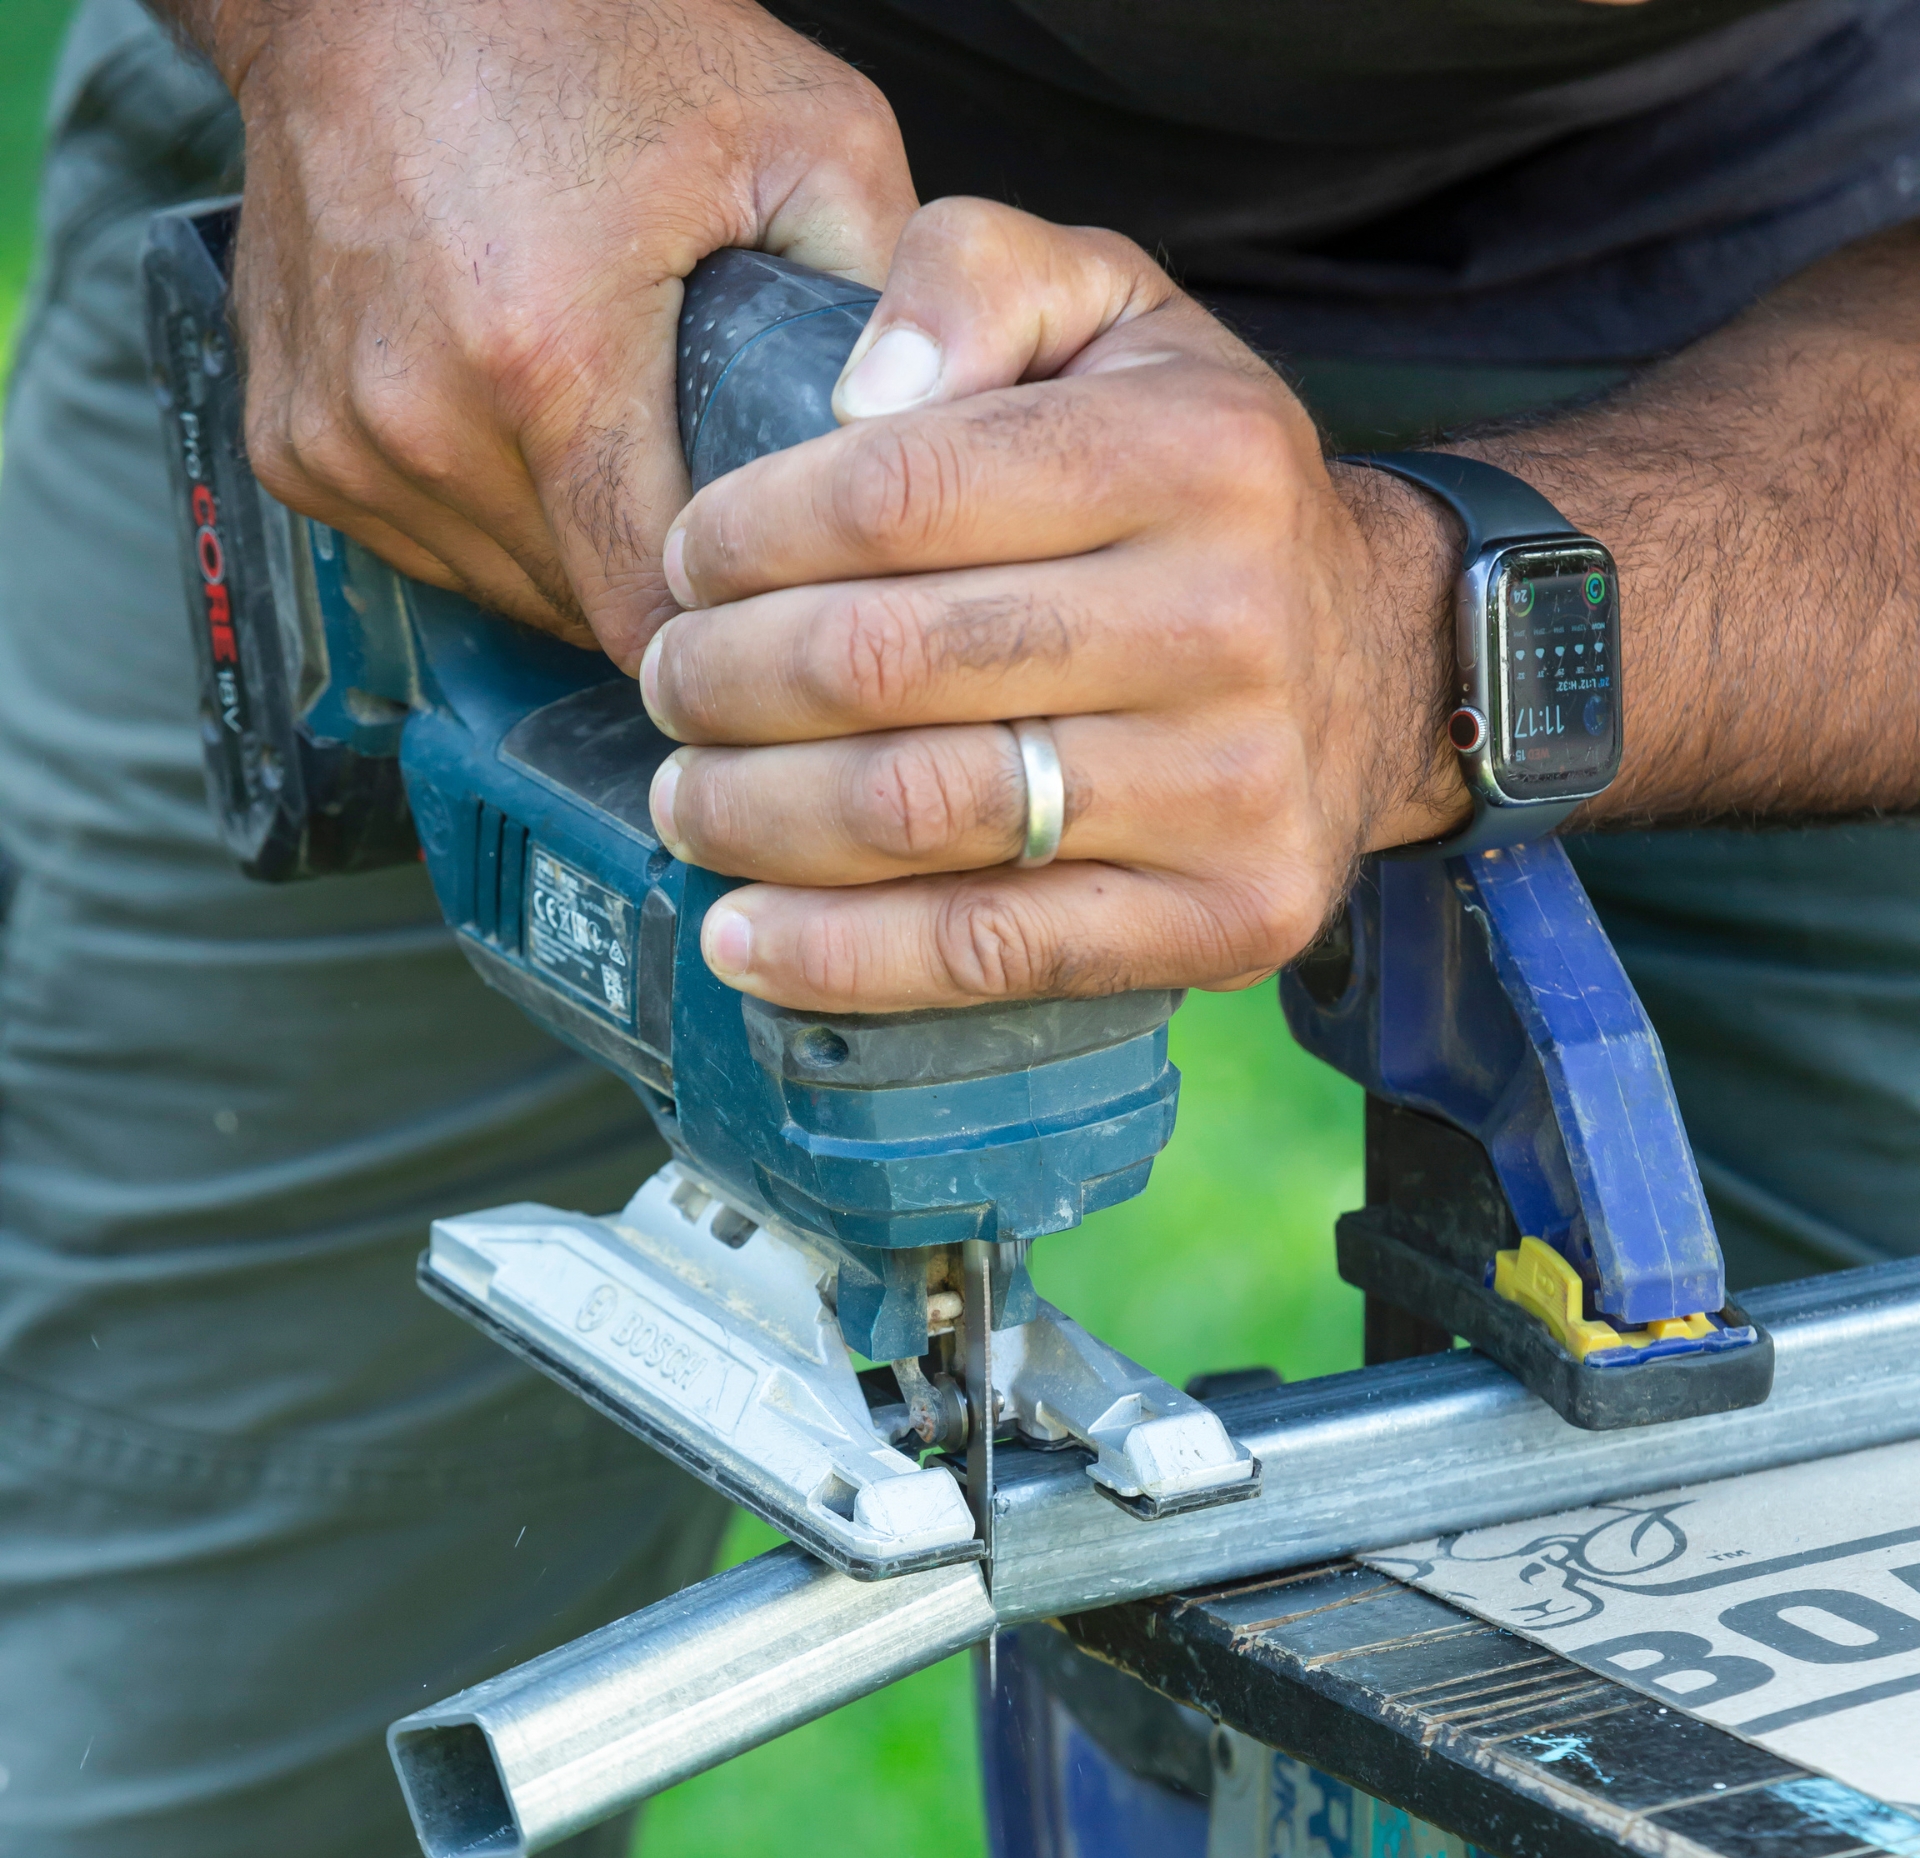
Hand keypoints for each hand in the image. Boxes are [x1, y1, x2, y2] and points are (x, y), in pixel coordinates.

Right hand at [173, 0, 915, 663]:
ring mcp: (342, 441)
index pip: (648, 620)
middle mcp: (423, 422)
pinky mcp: (288, 442)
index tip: (764, 615)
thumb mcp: (805, 132)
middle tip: (709, 521)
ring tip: (614, 463)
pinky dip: (477, 514)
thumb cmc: (587, 32)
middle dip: (650, 589)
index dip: (721, 635)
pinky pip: (414, 541)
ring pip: (491, 589)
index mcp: (547, 364)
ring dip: (563, 558)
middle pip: (570, 615)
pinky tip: (517, 430)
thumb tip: (937, 446)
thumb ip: (892, 297)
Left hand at [639, 199, 1464, 1010]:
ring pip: (920, 815)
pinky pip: (989, 951)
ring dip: (755, 818)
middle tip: (670, 685)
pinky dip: (839, 958)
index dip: (747, 536)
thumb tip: (858, 388)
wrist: (1387, 665)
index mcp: (1193, 454)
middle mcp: (1229, 622)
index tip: (688, 564)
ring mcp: (1235, 788)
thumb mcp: (1117, 318)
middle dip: (725, 683)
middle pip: (885, 665)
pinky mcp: (1227, 918)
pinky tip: (744, 936)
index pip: (897, 492)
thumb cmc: (1199, 493)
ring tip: (689, 798)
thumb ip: (976, 278)